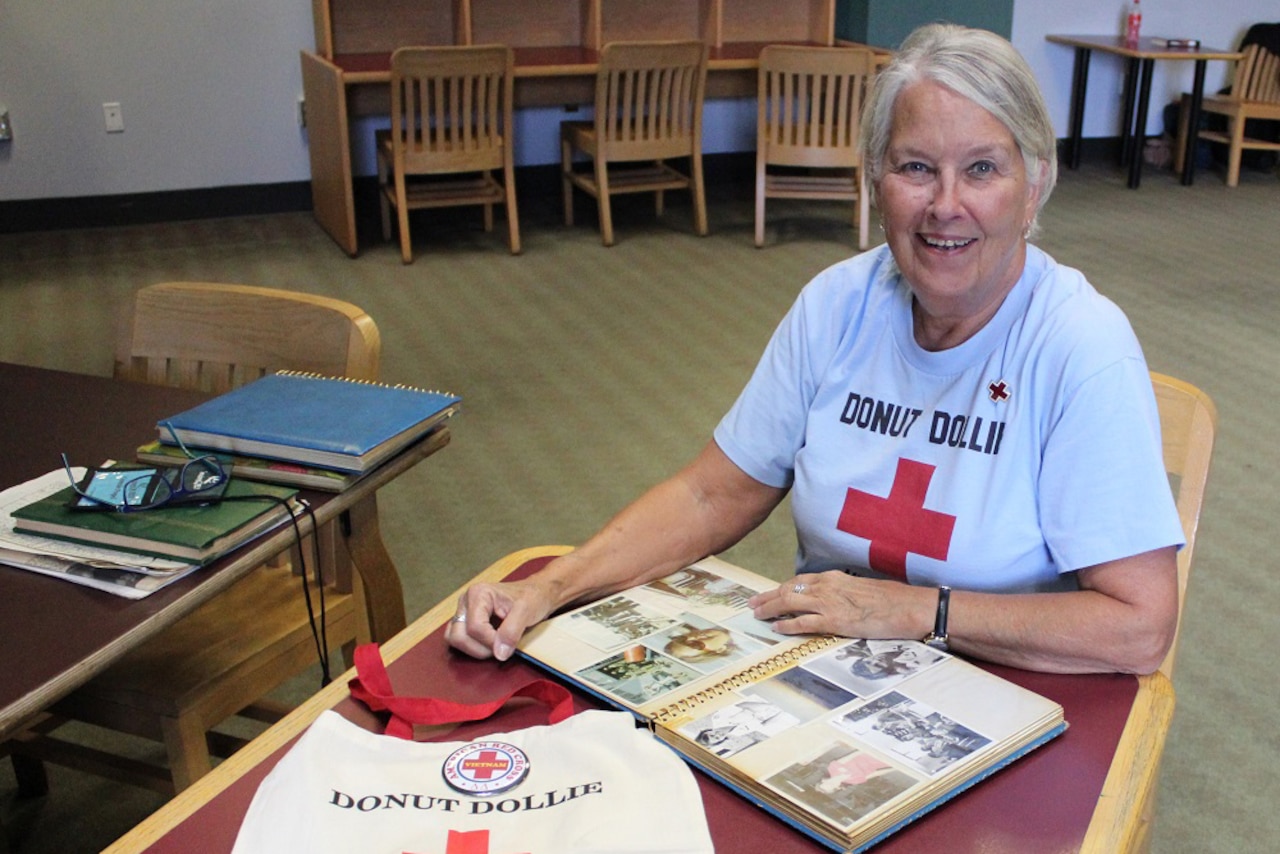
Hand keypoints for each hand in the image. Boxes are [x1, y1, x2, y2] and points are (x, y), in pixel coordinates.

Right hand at [445, 577, 560, 660]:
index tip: (508, 644)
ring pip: (454, 640)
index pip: (475, 628)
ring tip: (494, 646)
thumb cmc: (532, 598)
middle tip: (501, 647)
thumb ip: (512, 631)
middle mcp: (466, 602)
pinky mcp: (464, 622)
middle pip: (459, 636)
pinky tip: (488, 644)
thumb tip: (499, 653)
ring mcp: (463, 612)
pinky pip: (458, 640)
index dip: (491, 642)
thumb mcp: (527, 611)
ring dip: (474, 649)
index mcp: (478, 594)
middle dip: (480, 649)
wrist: (537, 594)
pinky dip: (471, 647)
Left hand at [749, 571, 933, 639]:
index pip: (799, 581)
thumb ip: (843, 592)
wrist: (909, 606)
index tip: (770, 593)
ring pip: (790, 603)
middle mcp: (828, 586)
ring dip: (770, 609)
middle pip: (788, 589)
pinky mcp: (835, 621)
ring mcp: (830, 603)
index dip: (781, 588)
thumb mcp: (862, 589)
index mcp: (835, 577)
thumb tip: (835, 601)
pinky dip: (787, 625)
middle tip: (753, 604)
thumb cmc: (892, 600)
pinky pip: (804, 622)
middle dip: (768, 597)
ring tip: (758, 615)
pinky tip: (777, 628)